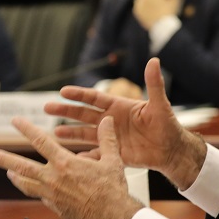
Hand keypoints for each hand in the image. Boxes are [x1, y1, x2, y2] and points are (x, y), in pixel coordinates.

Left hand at [0, 116, 141, 218]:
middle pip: (22, 166)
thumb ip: (106, 139)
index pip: (40, 141)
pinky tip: (33, 189)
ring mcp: (52, 195)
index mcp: (65, 164)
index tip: (16, 121)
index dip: (26, 129)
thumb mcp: (112, 160)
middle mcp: (53, 179)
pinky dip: (34, 191)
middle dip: (3, 159)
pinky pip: (39, 197)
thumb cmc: (112, 191)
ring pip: (26, 184)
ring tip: (7, 173)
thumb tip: (106, 121)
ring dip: (14, 177)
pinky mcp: (55, 208)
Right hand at [46, 58, 206, 188]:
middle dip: (65, 111)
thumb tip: (154, 60)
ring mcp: (110, 138)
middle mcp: (111, 121)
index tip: (63, 91)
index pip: (94, 98)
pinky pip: (95, 155)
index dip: (79, 94)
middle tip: (46, 108)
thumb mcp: (159, 105)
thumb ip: (154, 84)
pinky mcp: (113, 154)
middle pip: (83, 114)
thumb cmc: (167, 125)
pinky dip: (83, 157)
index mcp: (119, 107)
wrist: (172, 150)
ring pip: (85, 134)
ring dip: (70, 133)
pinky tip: (70, 158)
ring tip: (53, 133)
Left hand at [132, 0, 184, 29]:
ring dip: (143, 1)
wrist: (163, 27)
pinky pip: (137, 7)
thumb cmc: (169, 12)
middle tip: (154, 0)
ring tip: (153, 8)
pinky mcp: (136, 12)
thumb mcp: (175, 1)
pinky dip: (141, 8)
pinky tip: (149, 12)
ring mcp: (138, 4)